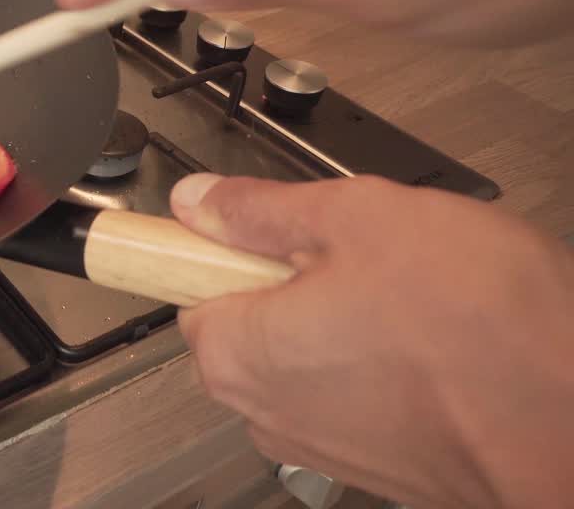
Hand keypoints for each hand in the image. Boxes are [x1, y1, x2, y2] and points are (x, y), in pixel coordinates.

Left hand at [168, 173, 573, 508]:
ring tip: (409, 296)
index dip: (216, 248)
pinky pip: (350, 390)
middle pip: (243, 321)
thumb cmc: (480, 331)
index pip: (182, 289)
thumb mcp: (359, 219)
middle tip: (358, 252)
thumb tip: (200, 202)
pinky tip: (431, 338)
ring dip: (340, 318)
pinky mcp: (373, 459)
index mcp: (238, 349)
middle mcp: (263, 409)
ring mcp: (317, 441)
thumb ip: (261, 209)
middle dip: (290, 280)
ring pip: (303, 354)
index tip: (249, 228)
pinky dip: (377, 360)